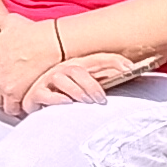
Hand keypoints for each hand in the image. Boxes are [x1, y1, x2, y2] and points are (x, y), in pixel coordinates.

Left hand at [0, 22, 57, 117]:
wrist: (51, 42)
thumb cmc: (32, 32)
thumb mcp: (9, 22)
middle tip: (3, 92)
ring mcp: (0, 84)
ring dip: (2, 102)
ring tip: (12, 98)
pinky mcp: (15, 94)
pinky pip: (9, 109)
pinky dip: (14, 108)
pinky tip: (21, 102)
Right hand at [20, 50, 149, 110]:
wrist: (36, 108)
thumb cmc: (65, 99)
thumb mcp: (84, 91)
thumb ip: (100, 87)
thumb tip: (128, 83)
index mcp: (77, 66)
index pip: (97, 59)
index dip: (114, 61)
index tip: (130, 68)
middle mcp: (62, 70)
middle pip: (78, 70)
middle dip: (92, 83)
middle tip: (102, 100)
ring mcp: (47, 81)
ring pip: (62, 78)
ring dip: (77, 90)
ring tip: (88, 102)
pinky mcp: (35, 94)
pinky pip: (45, 93)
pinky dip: (57, 98)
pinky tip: (67, 103)